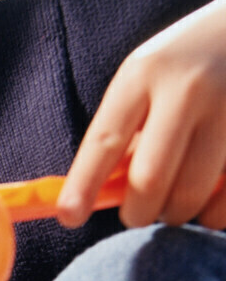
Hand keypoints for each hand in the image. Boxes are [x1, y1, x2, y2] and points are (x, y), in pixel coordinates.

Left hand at [58, 0, 225, 229]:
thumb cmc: (190, 63)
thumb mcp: (149, 80)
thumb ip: (125, 134)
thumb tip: (99, 198)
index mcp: (146, 72)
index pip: (105, 140)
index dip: (83, 186)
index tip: (69, 217)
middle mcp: (189, 87)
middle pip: (148, 180)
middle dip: (136, 212)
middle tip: (139, 211)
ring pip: (190, 195)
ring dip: (176, 213)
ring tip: (177, 201)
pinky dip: (214, 213)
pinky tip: (210, 199)